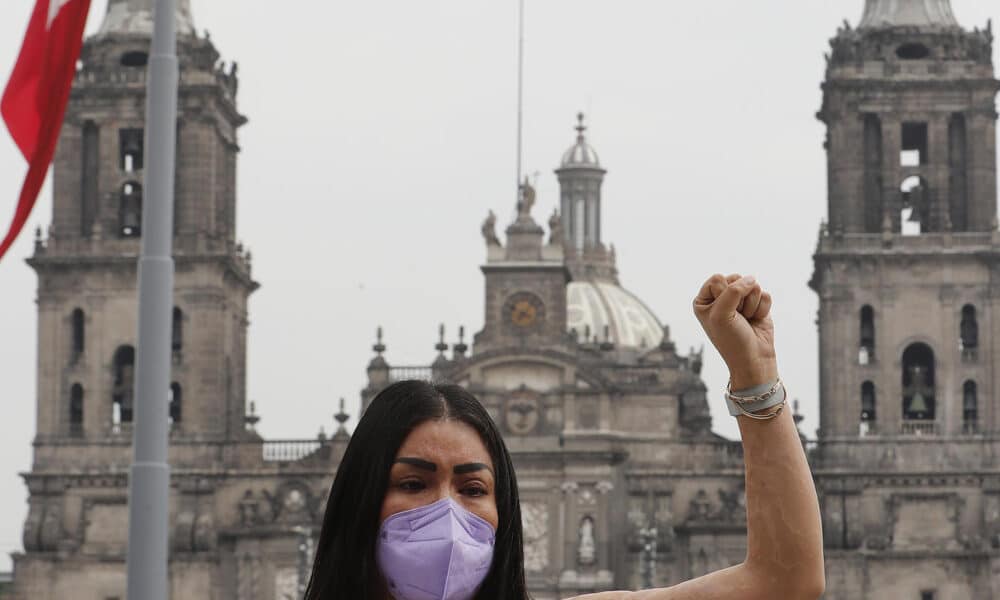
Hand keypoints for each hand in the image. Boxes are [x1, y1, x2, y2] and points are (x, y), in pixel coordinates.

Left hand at [693, 273, 777, 389]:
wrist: (753, 358)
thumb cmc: (731, 339)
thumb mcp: (722, 314)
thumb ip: (733, 290)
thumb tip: (752, 278)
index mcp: (704, 300)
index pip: (717, 278)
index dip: (724, 294)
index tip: (723, 313)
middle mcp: (720, 297)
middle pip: (736, 278)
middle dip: (739, 299)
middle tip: (736, 317)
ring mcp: (740, 300)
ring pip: (752, 285)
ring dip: (751, 305)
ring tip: (746, 320)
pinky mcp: (757, 303)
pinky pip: (765, 294)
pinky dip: (762, 309)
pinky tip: (756, 320)